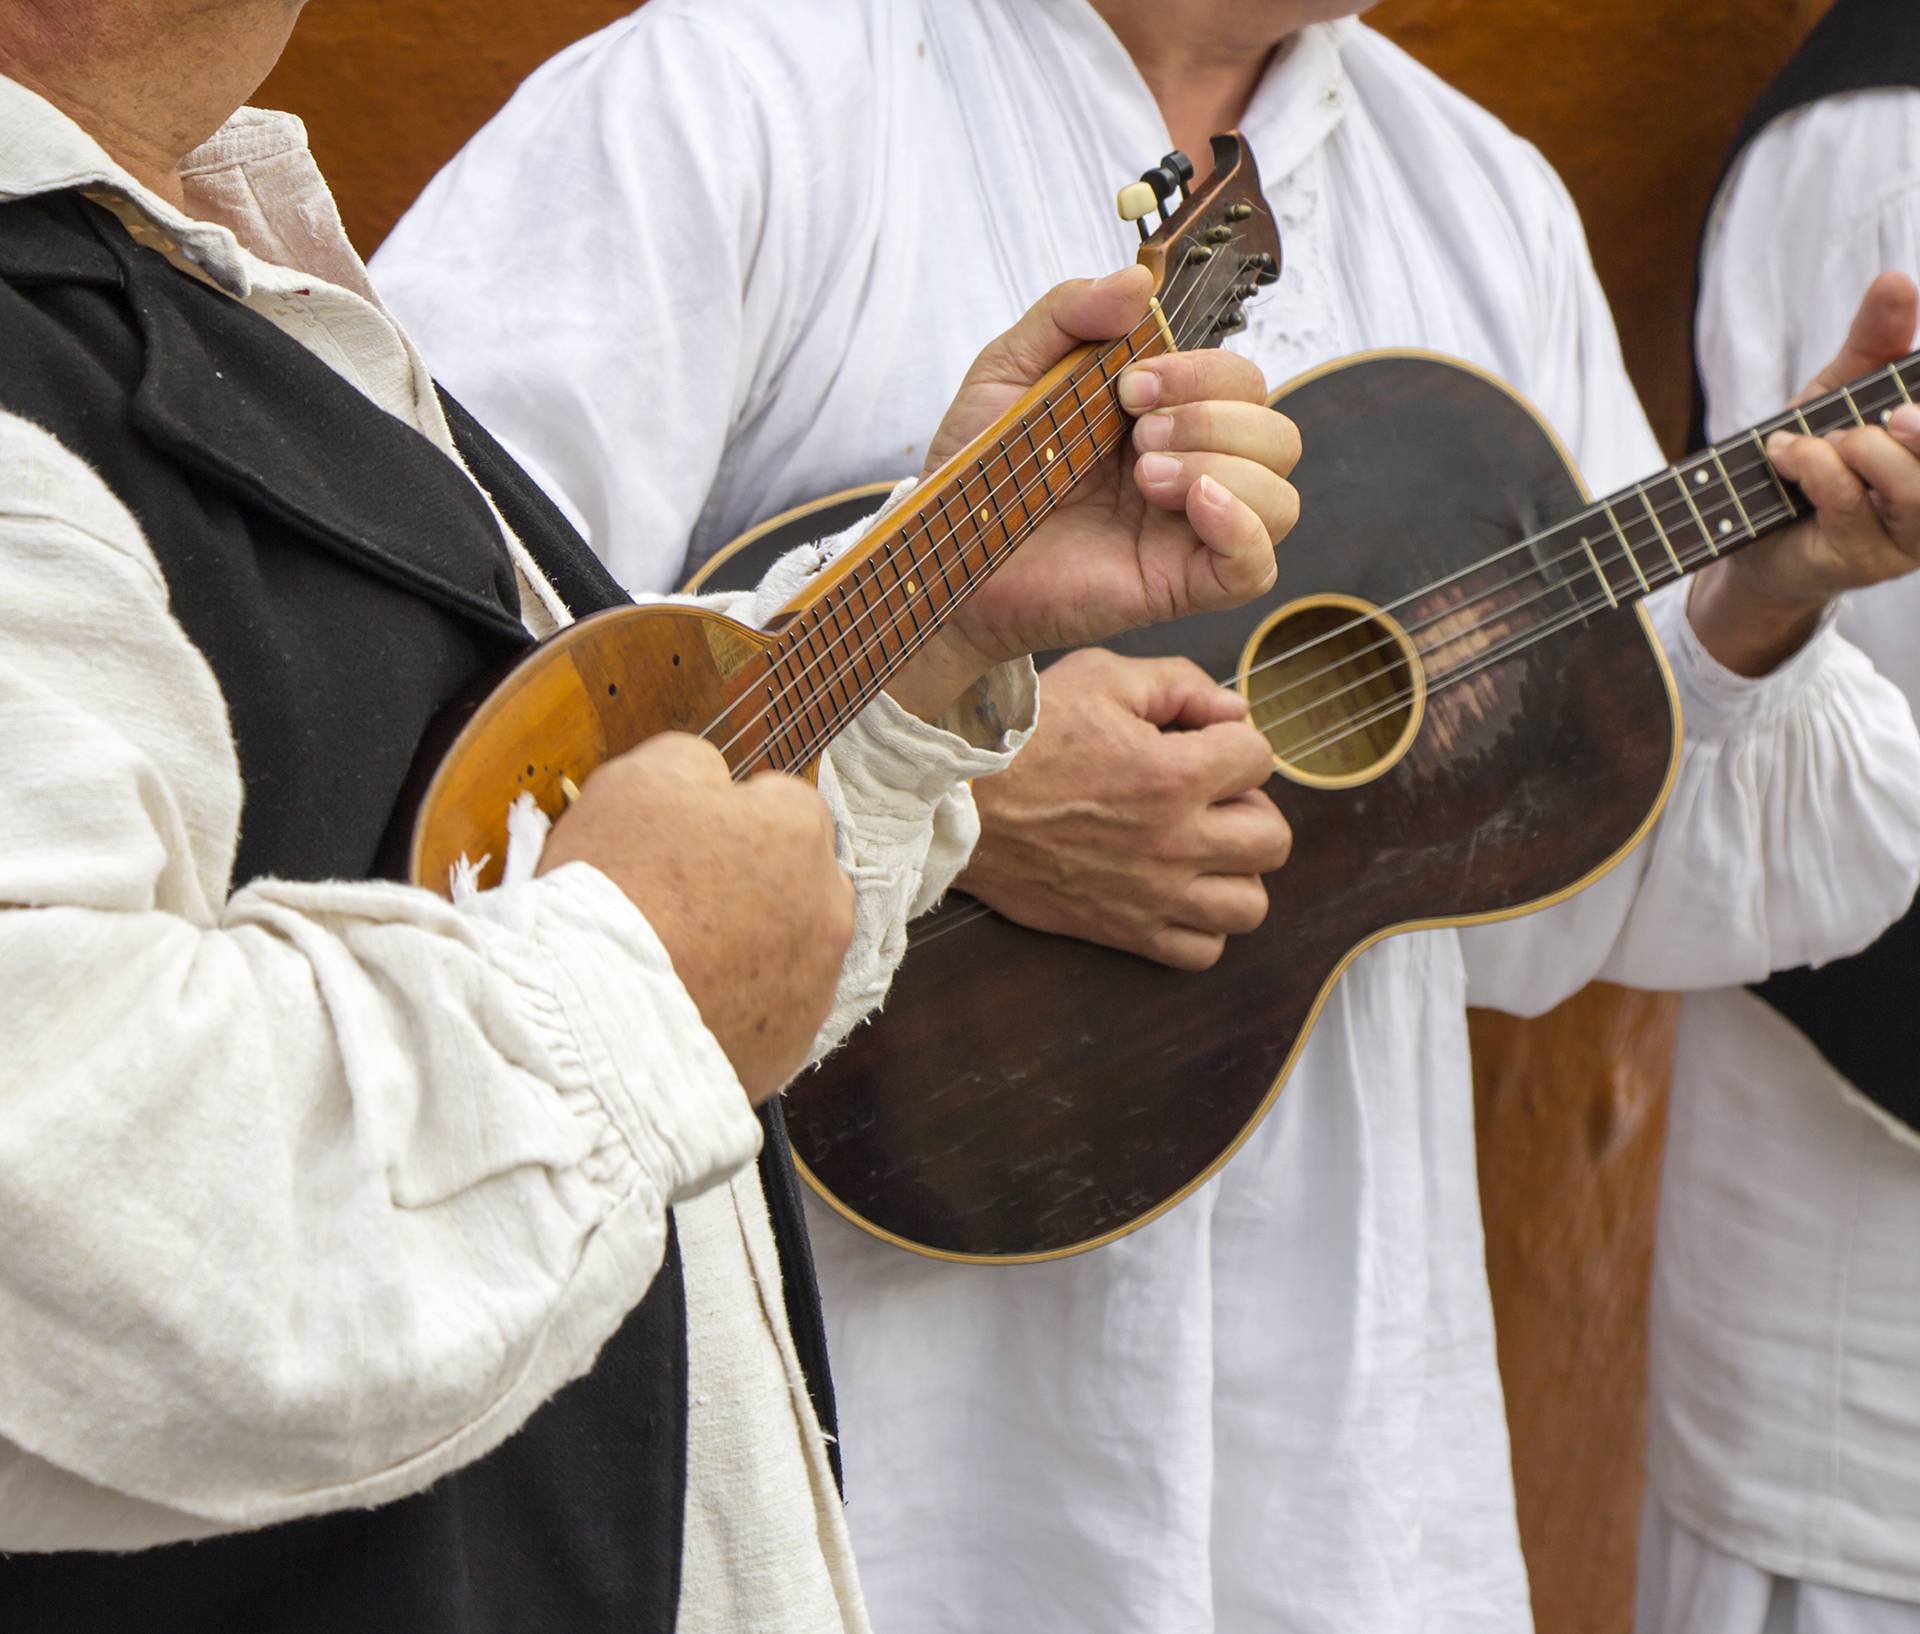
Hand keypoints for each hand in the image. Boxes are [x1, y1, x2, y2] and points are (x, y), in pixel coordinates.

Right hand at [538, 733, 853, 1102]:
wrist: (596, 1022)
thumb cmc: (614, 889)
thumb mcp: (635, 781)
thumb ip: (690, 762)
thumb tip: (712, 777)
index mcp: (797, 830)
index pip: (780, 801)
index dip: (726, 818)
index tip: (680, 841)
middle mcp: (828, 905)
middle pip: (796, 878)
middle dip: (754, 883)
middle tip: (680, 903)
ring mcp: (816, 984)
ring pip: (789, 948)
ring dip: (752, 947)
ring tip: (680, 961)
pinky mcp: (792, 1046)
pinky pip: (770, 1012)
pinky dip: (740, 1006)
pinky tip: (687, 1005)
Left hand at [886, 266, 1300, 720]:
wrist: (946, 554)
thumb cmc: (979, 472)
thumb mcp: (1009, 371)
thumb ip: (1068, 312)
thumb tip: (1138, 277)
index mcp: (1164, 417)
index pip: (1242, 381)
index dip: (1203, 372)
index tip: (1129, 385)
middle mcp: (1191, 471)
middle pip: (1277, 432)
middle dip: (1213, 418)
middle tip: (1136, 435)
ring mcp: (1189, 532)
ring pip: (1281, 497)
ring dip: (1226, 468)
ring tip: (1146, 476)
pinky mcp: (1179, 586)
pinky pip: (1257, 566)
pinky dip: (1242, 528)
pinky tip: (1194, 504)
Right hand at [957, 648, 1292, 969]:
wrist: (958, 807)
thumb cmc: (1024, 739)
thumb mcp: (1099, 677)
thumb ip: (1180, 684)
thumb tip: (1236, 713)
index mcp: (1173, 774)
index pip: (1260, 757)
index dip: (1234, 744)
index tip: (1200, 745)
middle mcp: (1174, 842)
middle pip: (1273, 838)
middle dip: (1249, 809)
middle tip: (1210, 798)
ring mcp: (1152, 895)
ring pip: (1250, 905)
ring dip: (1236, 874)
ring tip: (1202, 850)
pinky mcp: (1125, 932)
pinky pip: (1202, 952)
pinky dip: (1202, 926)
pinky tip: (1177, 892)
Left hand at [1691, 272, 1919, 674]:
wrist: (1745, 526)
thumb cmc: (1811, 454)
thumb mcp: (1841, 388)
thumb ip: (1875, 340)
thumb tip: (1897, 279)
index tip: (1910, 401)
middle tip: (1892, 413)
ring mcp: (1912, 534)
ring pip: (1912, 486)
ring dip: (1861, 449)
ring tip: (1821, 439)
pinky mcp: (1867, 560)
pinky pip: (1851, 502)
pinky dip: (1815, 466)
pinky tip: (1787, 454)